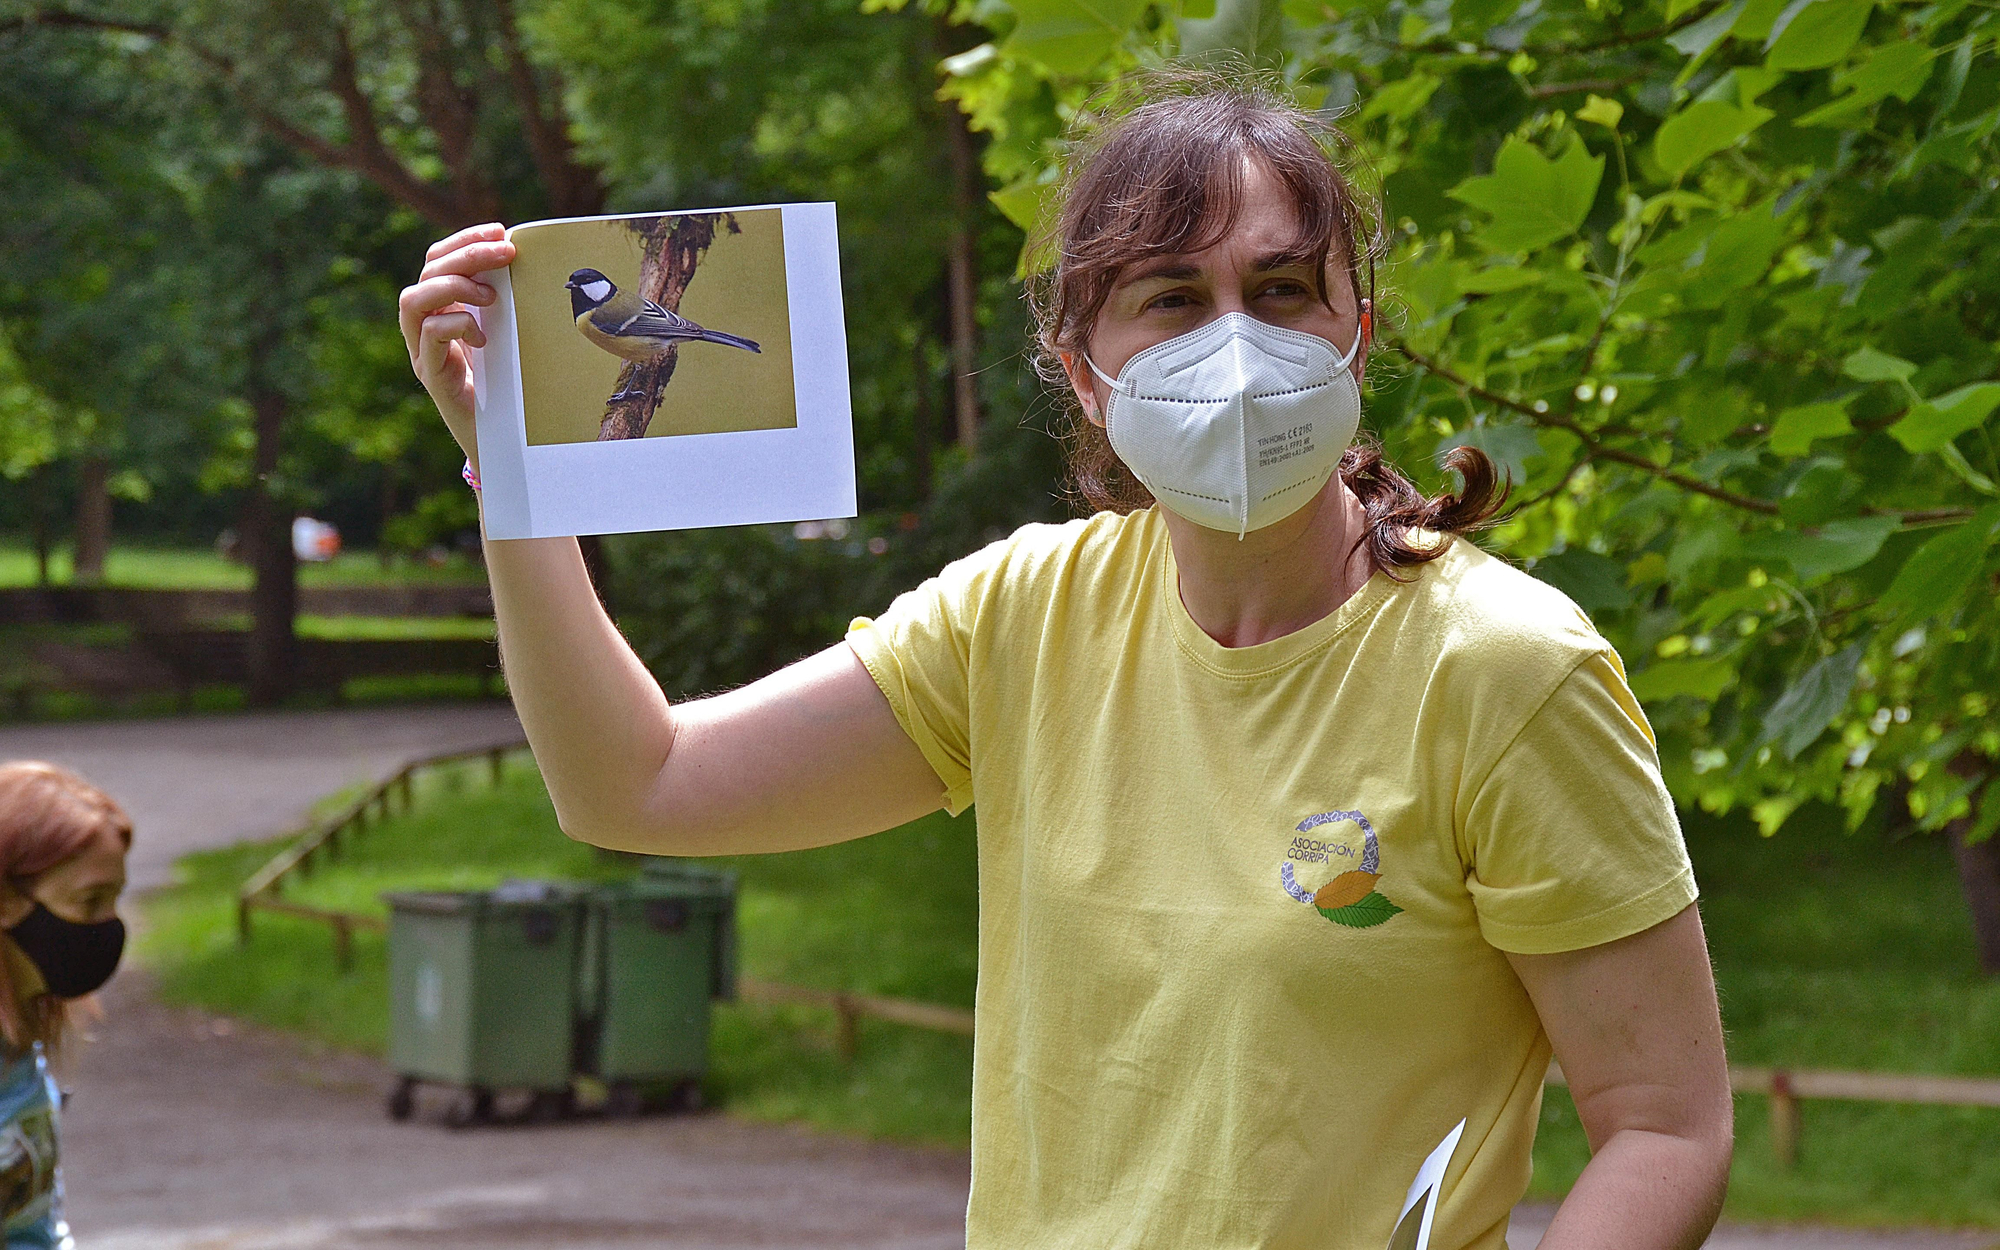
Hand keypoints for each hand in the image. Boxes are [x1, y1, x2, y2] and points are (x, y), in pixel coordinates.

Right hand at [398, 223, 516, 472]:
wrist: (504, 446)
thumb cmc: (511, 389)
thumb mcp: (510, 337)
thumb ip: (508, 306)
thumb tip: (529, 265)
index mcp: (441, 311)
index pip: (436, 260)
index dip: (463, 239)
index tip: (500, 230)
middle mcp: (423, 330)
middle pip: (426, 273)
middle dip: (467, 255)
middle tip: (507, 253)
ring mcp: (423, 353)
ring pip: (413, 301)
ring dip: (454, 288)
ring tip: (492, 298)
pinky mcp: (433, 378)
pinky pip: (429, 337)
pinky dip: (456, 326)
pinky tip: (484, 338)